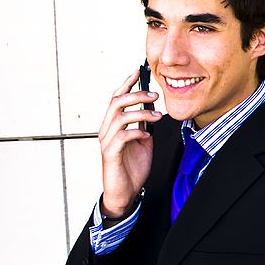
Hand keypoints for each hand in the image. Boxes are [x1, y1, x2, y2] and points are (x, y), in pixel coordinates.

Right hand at [98, 69, 161, 216]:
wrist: (125, 192)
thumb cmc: (132, 168)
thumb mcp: (143, 142)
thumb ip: (144, 126)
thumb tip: (153, 111)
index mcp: (113, 125)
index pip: (117, 98)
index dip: (126, 83)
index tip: (138, 71)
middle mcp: (106, 130)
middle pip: (116, 102)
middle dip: (137, 95)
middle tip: (155, 95)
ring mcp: (107, 142)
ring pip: (119, 117)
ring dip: (141, 113)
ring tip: (158, 116)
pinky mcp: (110, 154)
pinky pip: (121, 136)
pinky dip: (137, 132)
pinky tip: (147, 136)